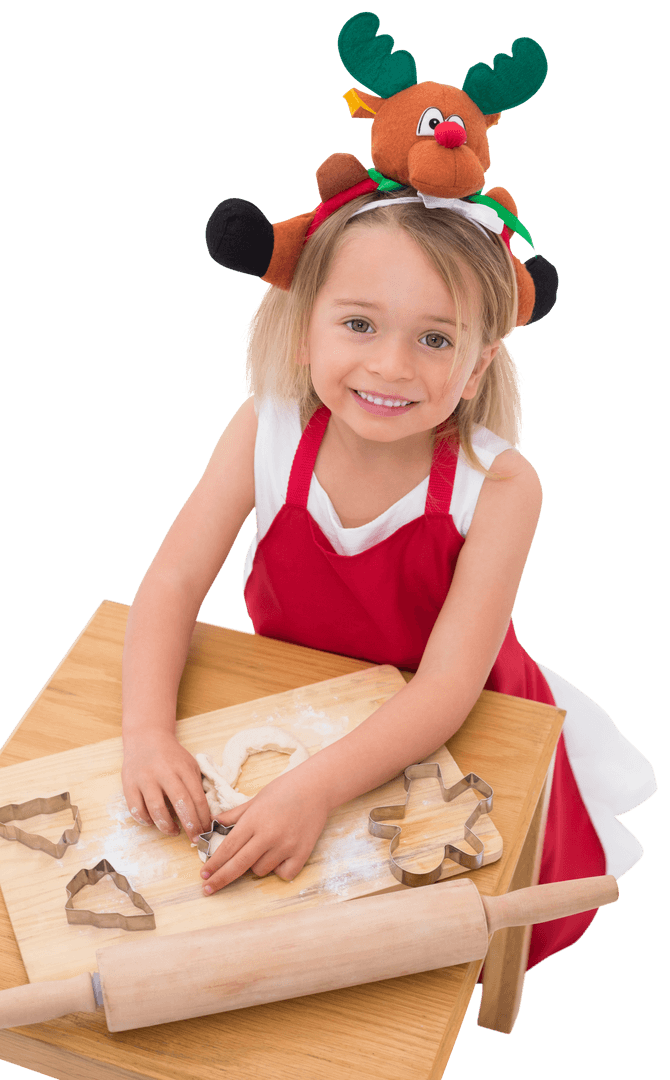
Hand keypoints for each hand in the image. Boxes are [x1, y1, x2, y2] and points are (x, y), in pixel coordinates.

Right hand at [122, 730, 211, 842]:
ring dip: (167, 826)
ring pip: (156, 810)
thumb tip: (206, 815)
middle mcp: (164, 772)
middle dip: (190, 825)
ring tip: (174, 831)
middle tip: (195, 839)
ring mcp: (145, 779)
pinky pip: (136, 810)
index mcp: (183, 768)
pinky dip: (146, 821)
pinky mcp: (129, 785)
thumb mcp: (190, 764)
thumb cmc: (171, 756)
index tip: (207, 831)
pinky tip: (154, 822)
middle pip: (181, 804)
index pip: (197, 797)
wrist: (145, 738)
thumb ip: (196, 786)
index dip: (203, 818)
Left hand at [200, 768, 328, 893]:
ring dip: (255, 866)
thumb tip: (215, 823)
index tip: (203, 875)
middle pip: (239, 865)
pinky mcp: (302, 853)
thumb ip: (235, 814)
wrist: (316, 788)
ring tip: (262, 849)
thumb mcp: (256, 799)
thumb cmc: (284, 790)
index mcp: (254, 820)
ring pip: (260, 870)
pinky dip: (278, 870)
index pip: (228, 848)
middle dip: (220, 879)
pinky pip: (283, 874)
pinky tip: (278, 858)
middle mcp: (268, 835)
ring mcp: (286, 846)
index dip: (214, 864)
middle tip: (207, 889)